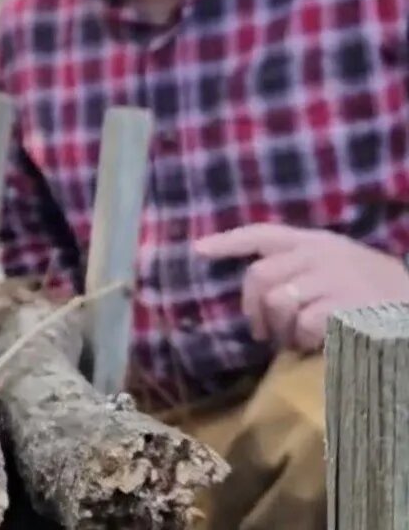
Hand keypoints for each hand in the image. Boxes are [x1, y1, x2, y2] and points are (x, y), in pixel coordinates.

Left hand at [194, 223, 408, 352]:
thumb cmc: (378, 294)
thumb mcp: (340, 267)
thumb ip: (301, 268)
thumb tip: (258, 290)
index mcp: (318, 241)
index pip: (264, 233)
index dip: (229, 241)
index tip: (199, 249)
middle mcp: (322, 253)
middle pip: (259, 275)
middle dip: (252, 308)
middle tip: (261, 332)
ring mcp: (334, 277)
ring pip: (278, 302)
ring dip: (281, 329)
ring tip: (299, 340)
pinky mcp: (345, 305)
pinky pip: (305, 324)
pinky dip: (307, 340)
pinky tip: (322, 343)